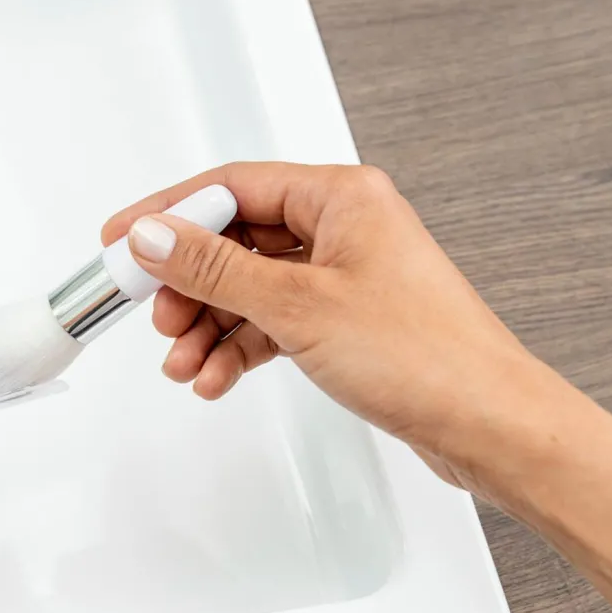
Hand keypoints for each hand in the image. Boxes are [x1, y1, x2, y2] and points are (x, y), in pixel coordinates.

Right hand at [102, 162, 547, 493]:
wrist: (489, 425)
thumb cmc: (427, 357)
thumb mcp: (297, 306)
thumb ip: (216, 270)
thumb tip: (156, 236)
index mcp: (340, 197)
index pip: (231, 187)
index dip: (169, 214)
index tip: (123, 240)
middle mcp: (343, 228)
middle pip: (236, 241)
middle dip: (189, 285)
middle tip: (158, 317)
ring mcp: (343, 277)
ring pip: (250, 288)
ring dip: (210, 326)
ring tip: (184, 363)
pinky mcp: (344, 321)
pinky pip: (272, 322)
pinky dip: (240, 348)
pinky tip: (218, 376)